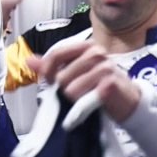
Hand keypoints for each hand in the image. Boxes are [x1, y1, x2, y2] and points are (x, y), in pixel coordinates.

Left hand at [26, 40, 140, 121]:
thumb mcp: (75, 72)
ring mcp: (105, 67)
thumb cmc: (100, 85)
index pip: (57, 54)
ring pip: (71, 89)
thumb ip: (52, 66)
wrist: (127, 100)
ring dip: (75, 99)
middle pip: (62, 75)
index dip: (47, 71)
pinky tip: (87, 107)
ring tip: (86, 98)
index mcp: (86, 46)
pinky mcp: (110, 84)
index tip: (49, 81)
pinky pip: (84, 99)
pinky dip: (81, 110)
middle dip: (65, 89)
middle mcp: (96, 53)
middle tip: (78, 92)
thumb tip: (29, 60)